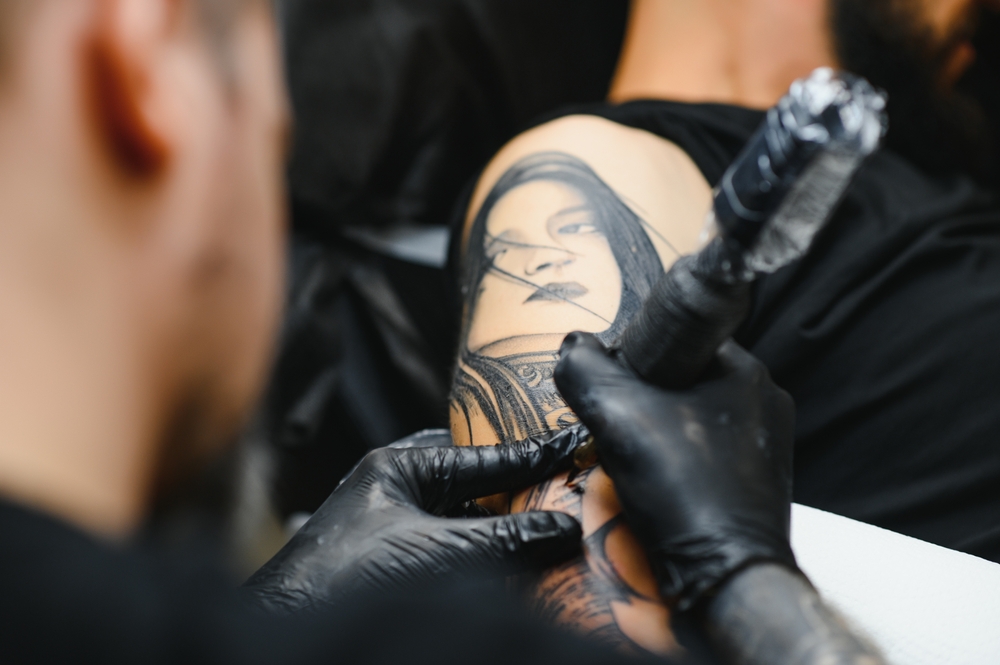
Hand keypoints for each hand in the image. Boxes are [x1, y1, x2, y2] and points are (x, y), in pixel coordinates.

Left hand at [245, 430, 585, 612]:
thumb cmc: (349, 575)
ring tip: (550, 527)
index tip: (571, 445)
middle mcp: (394, 492)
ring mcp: (392, 531)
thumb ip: (506, 538)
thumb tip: (566, 530)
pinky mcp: (392, 568)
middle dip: (516, 490)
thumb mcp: (441, 550)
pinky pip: (450, 553)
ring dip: (501, 528)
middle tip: (565, 487)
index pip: (480, 456)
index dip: (530, 455)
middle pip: (472, 484)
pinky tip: (510, 566)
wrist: (290, 633)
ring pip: (463, 521)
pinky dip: (481, 557)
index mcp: (397, 467)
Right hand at [554, 333, 796, 610]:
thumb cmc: (684, 490)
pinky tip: (662, 483)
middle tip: (620, 429)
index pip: (676, 338)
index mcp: (744, 369)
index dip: (634, 358)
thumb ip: (585, 370)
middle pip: (682, 379)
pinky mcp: (760, 478)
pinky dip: (680, 461)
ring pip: (692, 417)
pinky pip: (707, 452)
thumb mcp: (617, 417)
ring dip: (659, 432)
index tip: (614, 389)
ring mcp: (766, 442)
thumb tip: (572, 347)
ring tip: (639, 460)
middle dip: (643, 400)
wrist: (726, 576)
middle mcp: (764, 399)